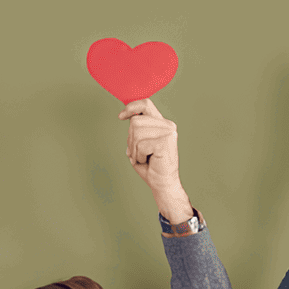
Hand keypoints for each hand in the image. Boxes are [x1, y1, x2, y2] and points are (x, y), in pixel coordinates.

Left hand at [119, 99, 192, 222]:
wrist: (163, 184)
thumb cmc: (151, 167)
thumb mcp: (139, 144)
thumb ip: (136, 130)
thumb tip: (125, 115)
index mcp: (161, 123)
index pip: (145, 104)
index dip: (131, 107)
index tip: (121, 117)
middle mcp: (167, 125)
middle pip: (135, 121)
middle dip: (130, 140)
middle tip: (138, 153)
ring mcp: (168, 133)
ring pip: (136, 132)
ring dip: (135, 149)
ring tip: (144, 157)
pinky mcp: (165, 142)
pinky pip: (141, 145)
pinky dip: (139, 156)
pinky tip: (148, 161)